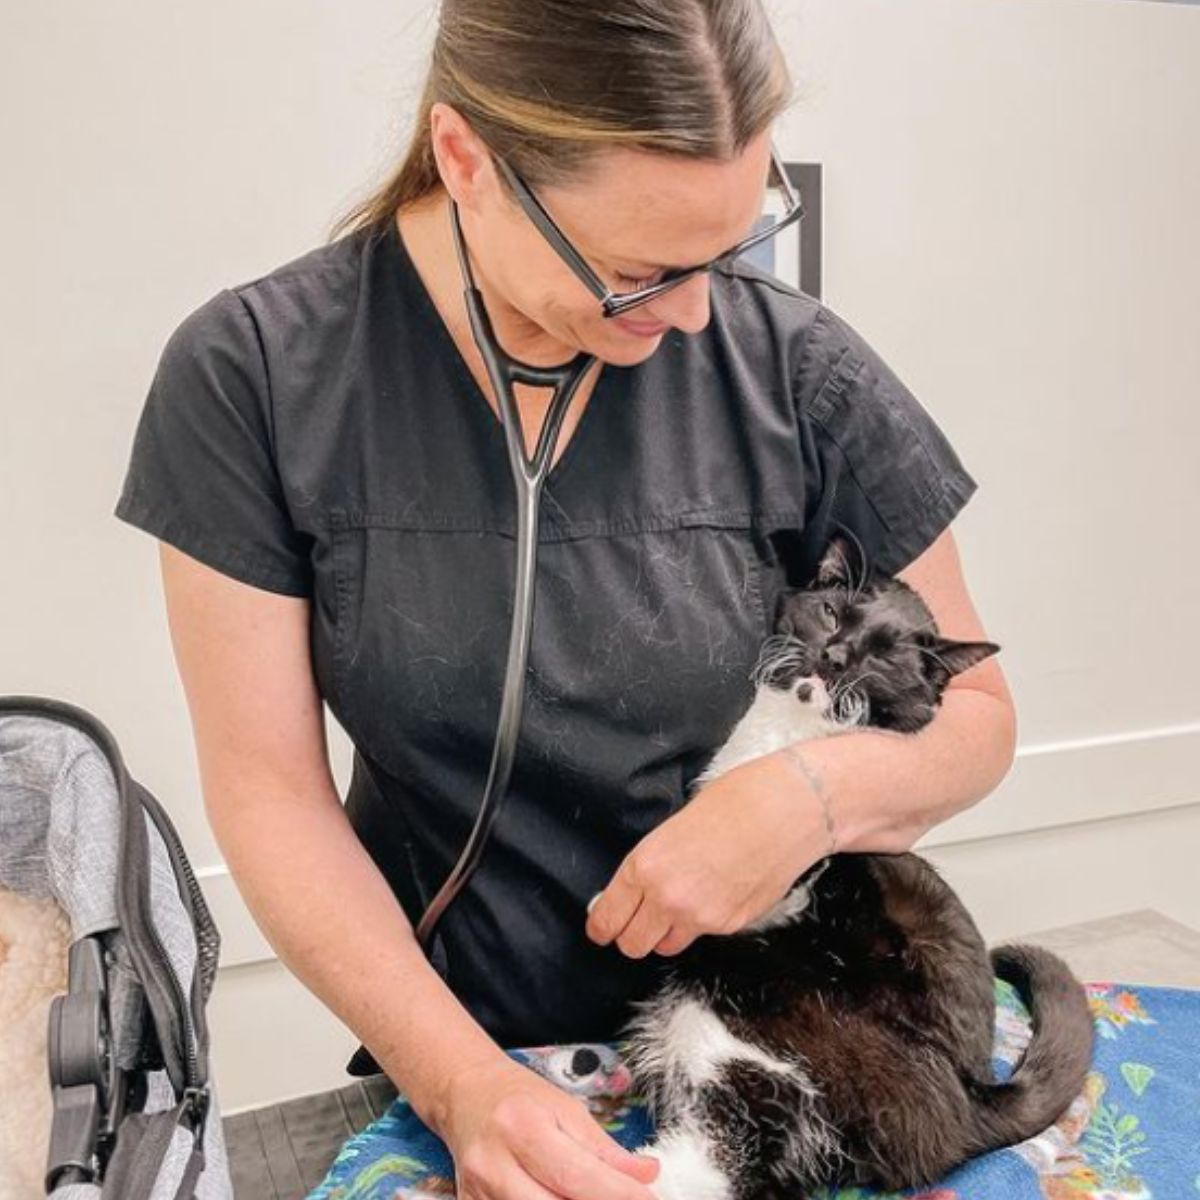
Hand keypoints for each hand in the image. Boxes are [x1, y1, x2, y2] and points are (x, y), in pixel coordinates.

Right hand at [440, 1055, 661, 1199]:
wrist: (466, 1096)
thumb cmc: (519, 1098)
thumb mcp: (566, 1108)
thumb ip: (604, 1148)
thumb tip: (646, 1174)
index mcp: (522, 1126)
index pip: (577, 1176)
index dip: (619, 1195)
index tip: (650, 1199)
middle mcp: (495, 1164)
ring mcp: (478, 1194)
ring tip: (595, 1199)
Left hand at [585, 752, 826, 957]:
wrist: (785, 809)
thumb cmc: (734, 802)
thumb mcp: (674, 826)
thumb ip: (652, 863)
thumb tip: (635, 889)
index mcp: (646, 864)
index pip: (608, 917)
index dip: (601, 927)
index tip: (601, 929)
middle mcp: (668, 897)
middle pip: (633, 944)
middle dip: (632, 935)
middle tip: (637, 921)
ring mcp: (701, 916)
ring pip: (666, 947)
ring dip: (665, 934)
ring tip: (680, 905)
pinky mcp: (730, 925)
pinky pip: (703, 935)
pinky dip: (702, 923)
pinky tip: (715, 893)